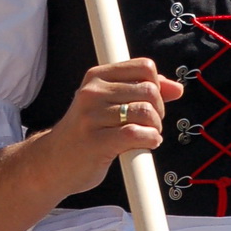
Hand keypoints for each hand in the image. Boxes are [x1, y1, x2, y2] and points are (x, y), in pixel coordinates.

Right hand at [48, 59, 184, 195]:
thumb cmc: (86, 132)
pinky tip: (144, 145)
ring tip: (146, 136)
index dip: (157, 87)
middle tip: (149, 125)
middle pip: (150, 91)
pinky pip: (136, 134)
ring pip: (145, 112)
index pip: (145, 67)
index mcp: (97, 76)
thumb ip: (142, 92)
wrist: (53, 162)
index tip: (149, 104)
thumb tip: (177, 88)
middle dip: (158, 111)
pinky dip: (149, 140)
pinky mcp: (95, 141)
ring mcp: (92, 116)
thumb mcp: (109, 103)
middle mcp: (92, 92)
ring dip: (155, 128)